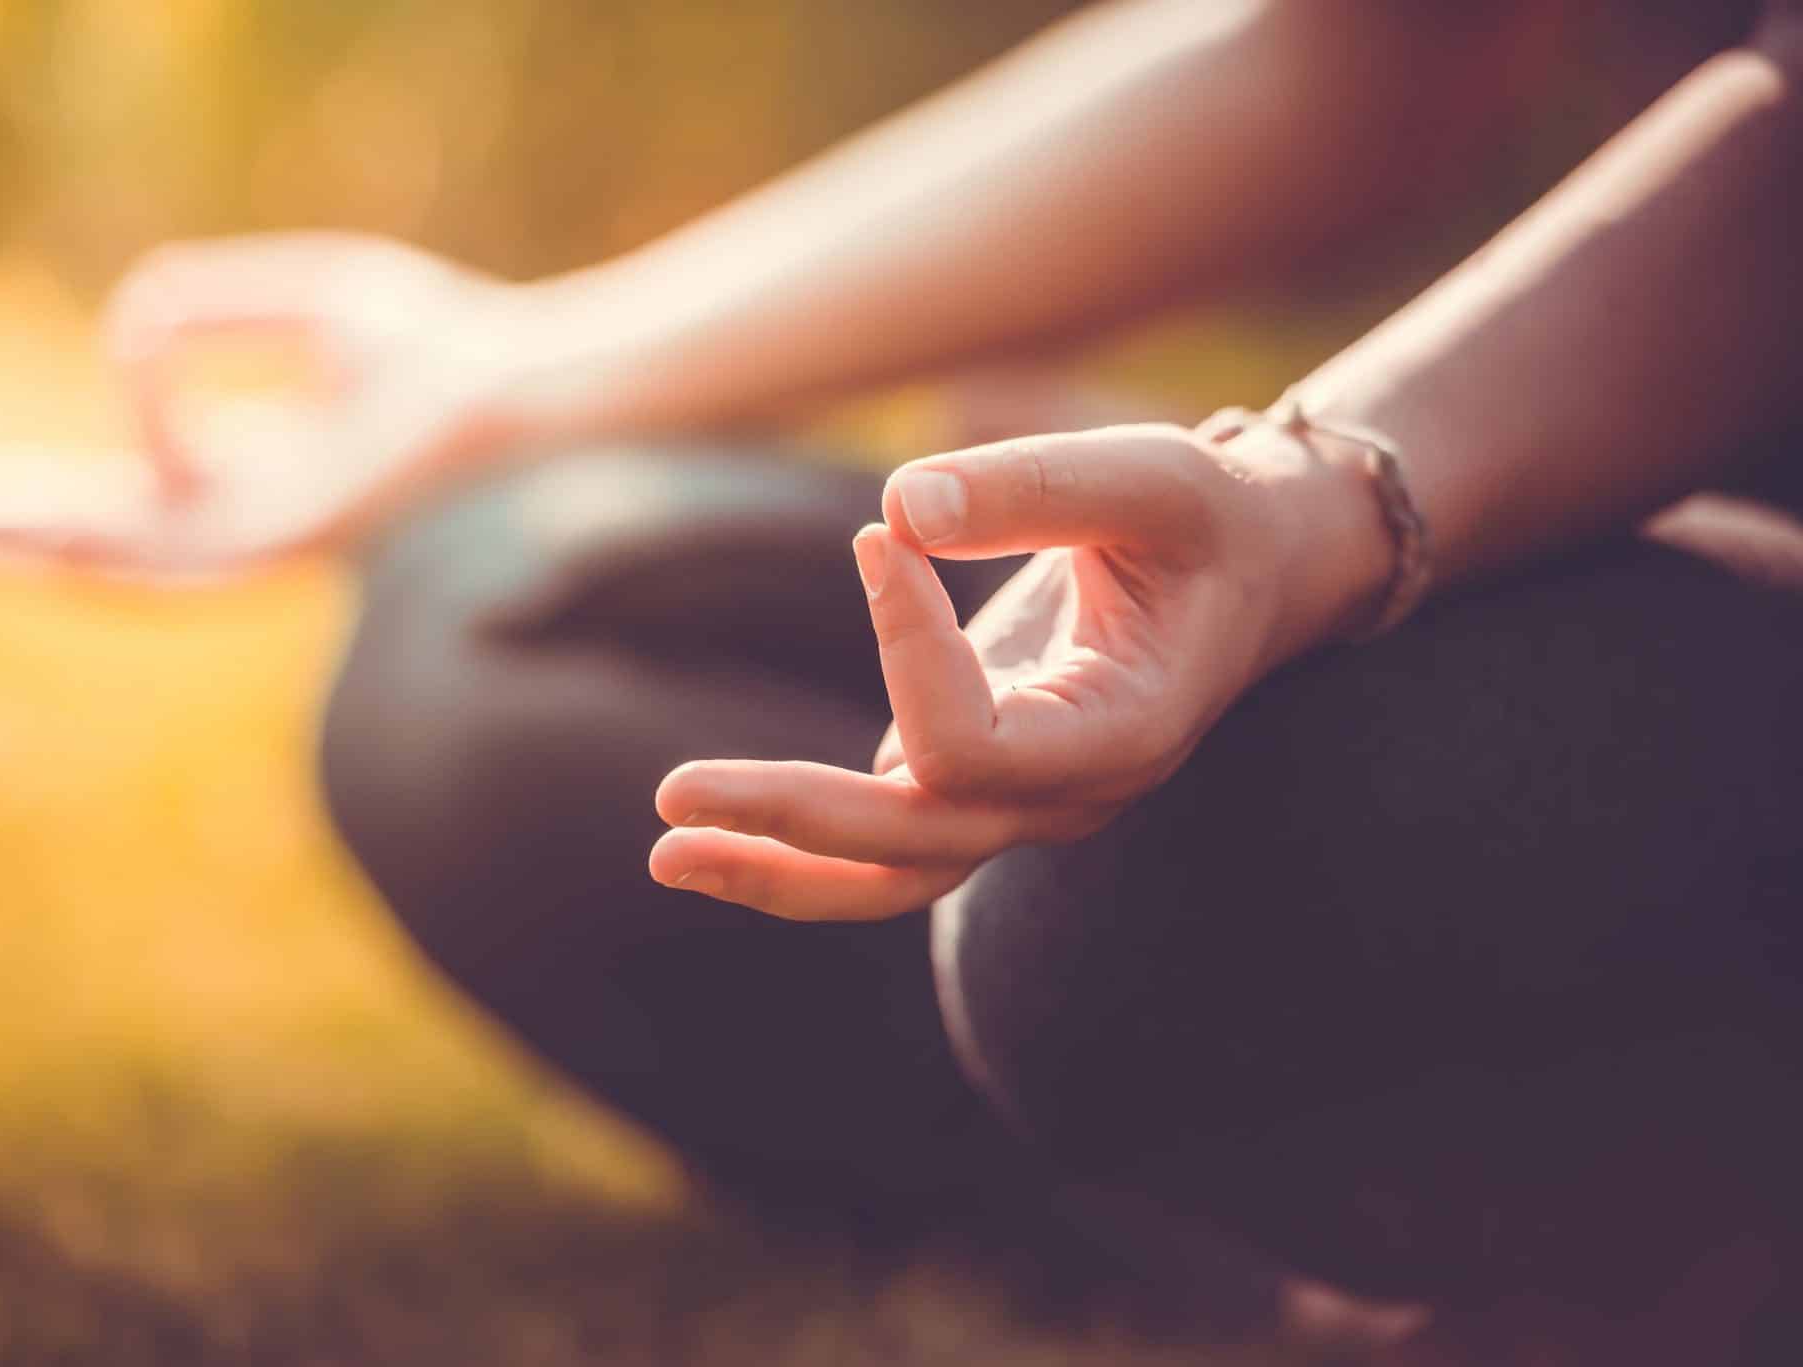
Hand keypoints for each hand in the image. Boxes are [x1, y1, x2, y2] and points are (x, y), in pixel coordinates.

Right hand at [0, 232, 583, 576]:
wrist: (514, 386)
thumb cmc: (441, 343)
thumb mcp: (310, 303)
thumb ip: (213, 305)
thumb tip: (129, 322)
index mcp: (285, 473)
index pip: (176, 474)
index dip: (140, 402)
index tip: (140, 323)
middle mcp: (276, 520)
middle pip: (142, 539)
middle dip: (52, 529)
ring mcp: (280, 544)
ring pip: (147, 564)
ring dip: (56, 548)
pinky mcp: (288, 546)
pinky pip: (182, 518)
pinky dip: (124, 485)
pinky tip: (49, 499)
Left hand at [649, 421, 1389, 919]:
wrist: (1253, 573)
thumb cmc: (1205, 520)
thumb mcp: (1148, 478)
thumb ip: (1035, 486)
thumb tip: (896, 506)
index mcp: (1120, 736)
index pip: (972, 746)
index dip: (906, 650)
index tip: (884, 538)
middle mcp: (1067, 796)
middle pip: (913, 846)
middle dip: (789, 822)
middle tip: (669, 797)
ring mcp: (1020, 802)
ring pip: (890, 873)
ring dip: (776, 867)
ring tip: (666, 849)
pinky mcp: (978, 782)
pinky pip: (883, 834)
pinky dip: (799, 835)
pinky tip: (712, 823)